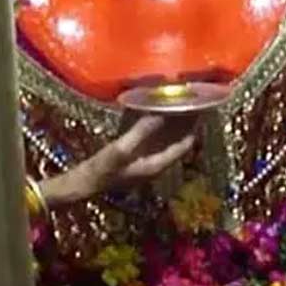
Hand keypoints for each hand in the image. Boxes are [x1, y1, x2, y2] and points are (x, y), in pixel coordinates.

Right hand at [47, 115, 197, 203]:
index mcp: (157, 165)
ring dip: (175, 124)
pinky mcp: (138, 157)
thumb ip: (142, 131)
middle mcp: (157, 163)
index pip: (183, 145)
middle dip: (187, 123)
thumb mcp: (122, 149)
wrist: (85, 183)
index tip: (201, 109)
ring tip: (182, 104)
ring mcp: (147, 160)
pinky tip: (159, 115)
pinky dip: (161, 127)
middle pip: (178, 141)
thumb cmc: (103, 169)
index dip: (194, 128)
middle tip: (194, 102)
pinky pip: (156, 140)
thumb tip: (160, 113)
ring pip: (168, 140)